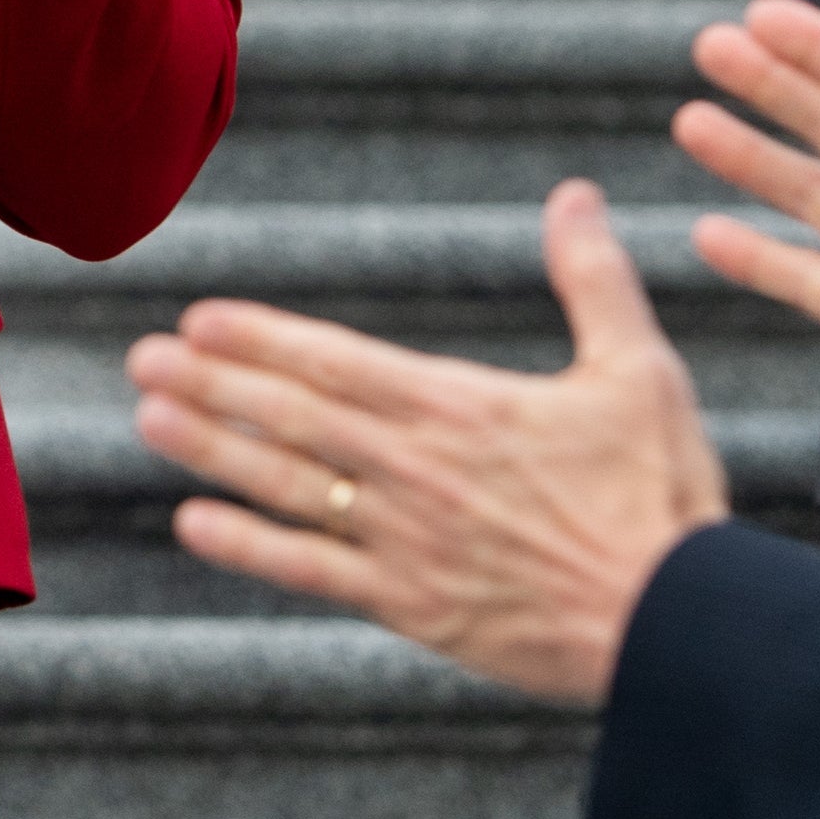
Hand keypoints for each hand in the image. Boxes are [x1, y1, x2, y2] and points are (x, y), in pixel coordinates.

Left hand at [128, 182, 729, 706]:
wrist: (675, 623)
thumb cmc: (662, 495)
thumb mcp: (640, 369)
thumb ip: (593, 279)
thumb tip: (574, 195)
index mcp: (461, 407)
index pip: (337, 363)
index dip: (263, 339)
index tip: (201, 319)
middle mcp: (415, 469)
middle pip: (293, 417)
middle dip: (213, 383)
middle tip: (143, 358)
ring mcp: (405, 540)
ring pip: (286, 486)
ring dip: (212, 449)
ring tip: (150, 416)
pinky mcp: (411, 605)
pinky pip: (311, 571)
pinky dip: (248, 546)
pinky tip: (195, 522)